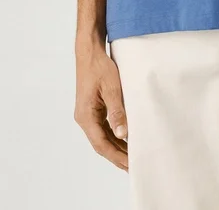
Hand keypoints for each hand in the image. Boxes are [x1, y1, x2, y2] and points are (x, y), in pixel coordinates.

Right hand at [74, 46, 128, 171]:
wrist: (90, 52)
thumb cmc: (99, 67)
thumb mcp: (112, 88)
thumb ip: (117, 111)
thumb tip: (122, 134)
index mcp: (86, 116)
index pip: (101, 144)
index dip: (116, 156)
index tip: (130, 165)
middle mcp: (84, 118)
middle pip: (101, 143)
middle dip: (117, 156)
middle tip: (134, 166)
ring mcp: (87, 114)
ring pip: (102, 137)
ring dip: (116, 147)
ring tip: (132, 156)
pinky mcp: (92, 108)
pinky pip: (102, 127)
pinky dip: (113, 135)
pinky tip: (124, 139)